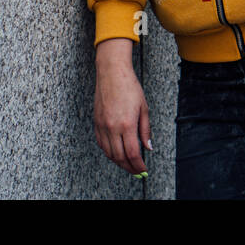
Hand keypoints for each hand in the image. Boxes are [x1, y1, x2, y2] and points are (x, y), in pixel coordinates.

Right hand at [93, 39, 151, 175]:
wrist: (112, 73)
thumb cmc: (130, 87)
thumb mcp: (143, 108)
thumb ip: (145, 130)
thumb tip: (148, 147)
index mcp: (127, 124)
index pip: (132, 153)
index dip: (138, 165)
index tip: (143, 170)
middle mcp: (112, 127)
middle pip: (119, 157)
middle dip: (129, 167)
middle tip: (137, 171)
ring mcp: (102, 125)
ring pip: (109, 152)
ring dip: (119, 162)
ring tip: (128, 165)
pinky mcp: (96, 122)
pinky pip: (101, 143)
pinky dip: (109, 152)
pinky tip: (116, 153)